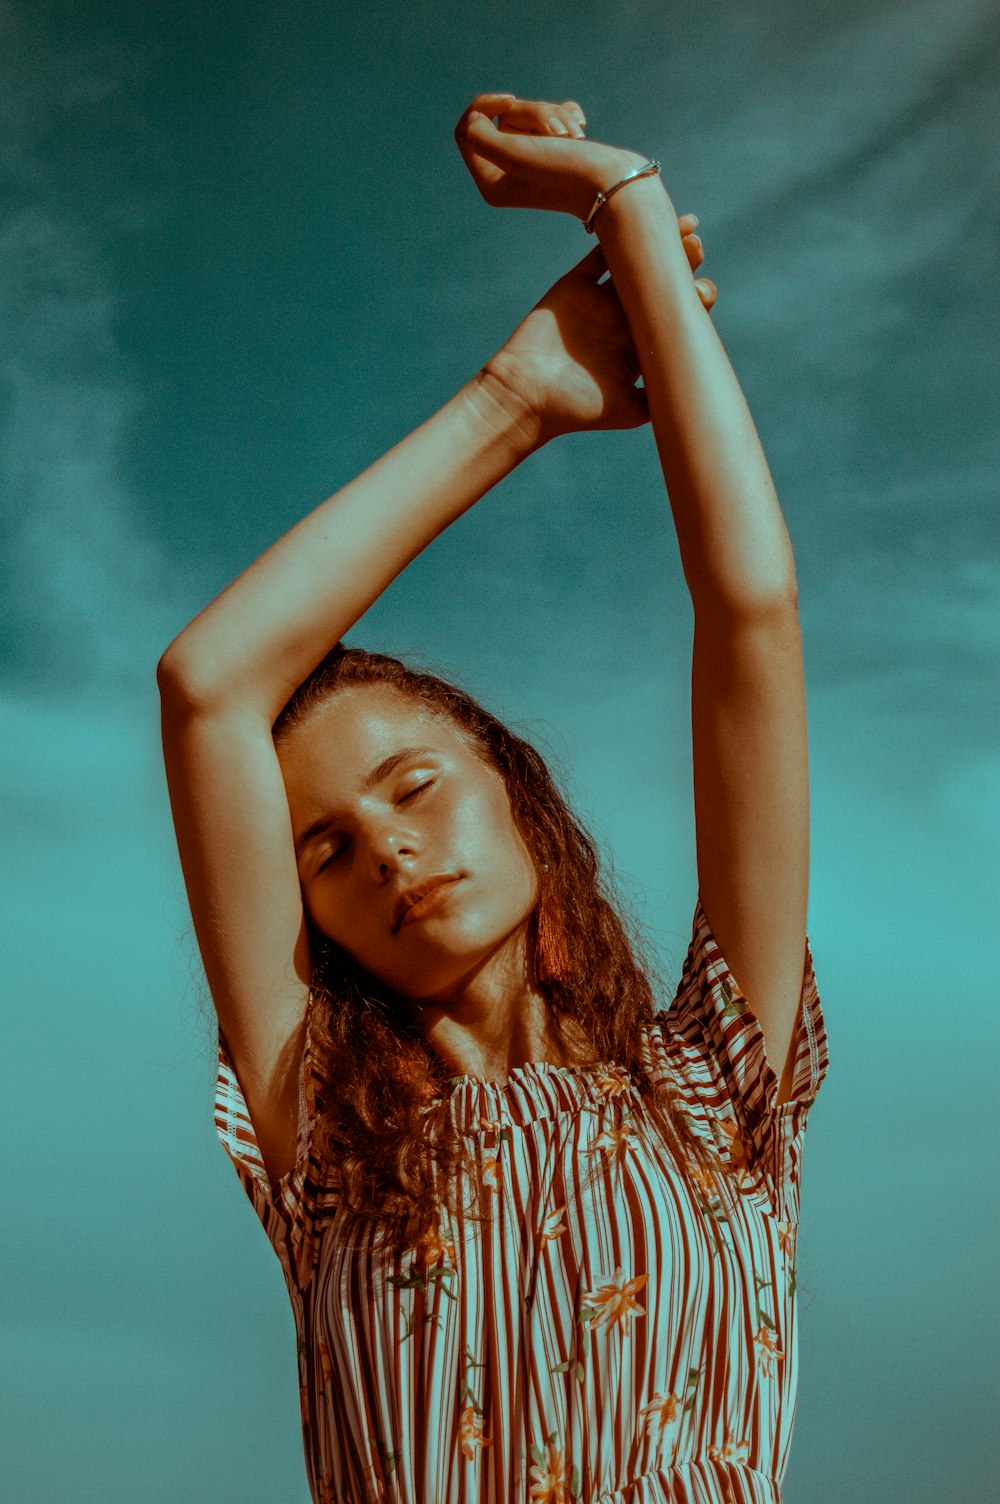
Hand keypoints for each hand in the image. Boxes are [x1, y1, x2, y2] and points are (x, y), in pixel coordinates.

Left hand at [455, 90, 652, 224]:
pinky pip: (551, 115)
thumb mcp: (514, 155)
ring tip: (576, 136)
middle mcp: (509, 173)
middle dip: (533, 113)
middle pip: (504, 117)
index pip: (467, 131)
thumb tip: (472, 120)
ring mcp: (535, 160)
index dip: (483, 106)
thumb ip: (480, 137)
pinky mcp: (557, 149)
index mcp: (491, 182)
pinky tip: (580, 128)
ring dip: (554, 115)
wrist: (614, 184)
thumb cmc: (564, 173)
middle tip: (557, 132)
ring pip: (531, 113)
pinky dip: (567, 115)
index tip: (509, 100)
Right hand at [484, 232, 715, 447]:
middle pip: (661, 285)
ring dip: (657, 245)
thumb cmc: (577, 410)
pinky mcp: (576, 285)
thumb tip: (698, 388)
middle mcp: (624, 321)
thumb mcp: (629, 411)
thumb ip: (662, 398)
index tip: (704, 292)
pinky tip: (634, 219)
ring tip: (682, 226)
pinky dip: (615, 236)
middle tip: (696, 249)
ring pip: (636, 265)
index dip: (694, 300)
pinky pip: (599, 255)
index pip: (675, 316)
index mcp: (641, 346)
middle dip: (683, 266)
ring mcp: (601, 301)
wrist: (528, 397)